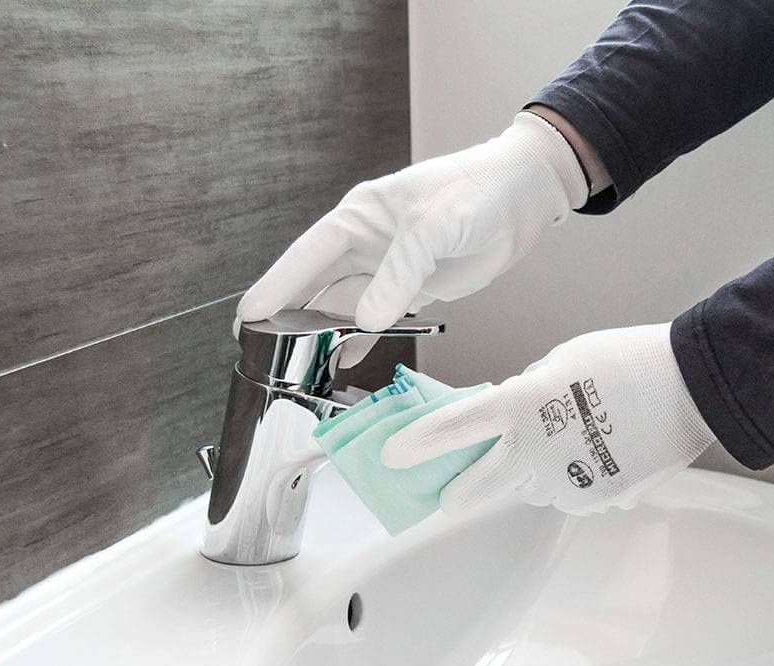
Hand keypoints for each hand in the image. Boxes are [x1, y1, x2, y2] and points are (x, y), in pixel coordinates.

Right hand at [236, 112, 587, 366]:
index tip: (249, 316)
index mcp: (360, 215)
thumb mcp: (434, 226)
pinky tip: (341, 362)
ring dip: (320, 333)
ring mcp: (388, 268)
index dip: (278, 284)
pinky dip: (357, 340)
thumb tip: (367, 321)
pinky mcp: (412, 290)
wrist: (524, 196)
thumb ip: (399, 274)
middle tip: (255, 348)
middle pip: (315, 284)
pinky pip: (374, 319)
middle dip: (286, 314)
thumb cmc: (478, 191)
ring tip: (294, 366)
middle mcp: (366, 243)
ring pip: (342, 306)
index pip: (308, 254)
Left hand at [382, 324, 714, 515]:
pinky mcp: (599, 499)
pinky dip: (580, 481)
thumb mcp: (563, 361)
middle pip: (480, 486)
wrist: (692, 387)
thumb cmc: (628, 362)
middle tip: (448, 500)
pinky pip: (575, 495)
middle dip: (459, 493)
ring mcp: (569, 481)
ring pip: (535, 490)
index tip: (392, 456)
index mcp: (523, 404)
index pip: (457, 427)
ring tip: (574, 444)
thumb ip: (529, 391)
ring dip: (539, 476)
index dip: (419, 443)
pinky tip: (604, 455)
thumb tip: (518, 414)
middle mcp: (538, 450)